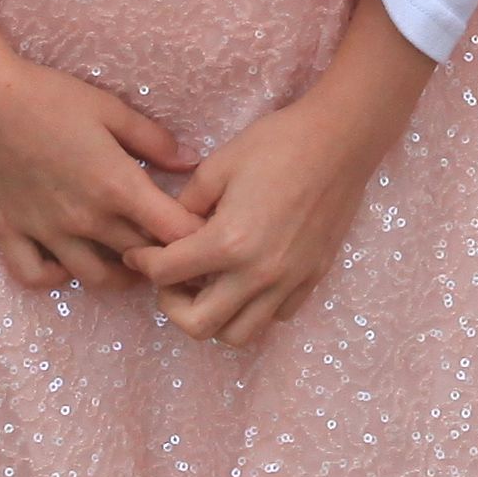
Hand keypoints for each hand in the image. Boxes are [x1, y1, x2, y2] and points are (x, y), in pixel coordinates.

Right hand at [0, 0, 195, 293]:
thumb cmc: (47, 96)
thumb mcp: (109, 108)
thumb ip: (153, 139)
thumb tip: (190, 162)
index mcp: (117, 188)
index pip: (174, 233)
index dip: (194, 236)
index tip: (199, 230)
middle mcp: (86, 220)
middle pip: (141, 258)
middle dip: (162, 256)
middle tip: (168, 245)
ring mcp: (47, 233)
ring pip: (95, 278)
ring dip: (119, 275)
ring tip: (126, 260)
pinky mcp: (10, 234)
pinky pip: (37, 276)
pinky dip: (57, 276)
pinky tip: (66, 258)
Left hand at [140, 6, 432, 349]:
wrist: (339, 141)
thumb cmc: (276, 144)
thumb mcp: (217, 165)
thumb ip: (186, 205)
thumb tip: (169, 230)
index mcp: (228, 242)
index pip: (166, 275)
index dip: (143, 263)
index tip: (138, 253)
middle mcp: (258, 274)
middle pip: (199, 325)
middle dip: (173, 306)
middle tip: (171, 279)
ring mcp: (289, 282)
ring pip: (239, 335)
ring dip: (215, 318)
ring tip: (209, 286)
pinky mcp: (312, 280)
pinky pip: (275, 318)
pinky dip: (252, 310)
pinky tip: (246, 280)